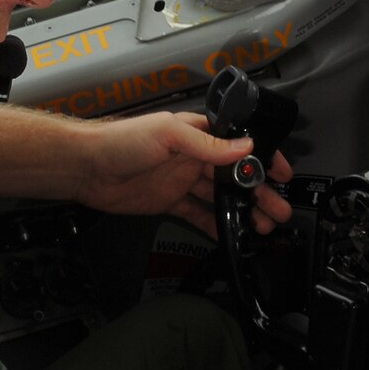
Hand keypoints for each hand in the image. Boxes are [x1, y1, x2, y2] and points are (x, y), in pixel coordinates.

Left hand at [79, 110, 292, 240]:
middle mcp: (193, 157)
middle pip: (234, 177)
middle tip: (278, 210)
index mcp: (197, 134)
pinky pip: (198, 215)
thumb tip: (242, 148)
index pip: (238, 146)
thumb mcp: (168, 136)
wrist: (87, 167)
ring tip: (260, 226)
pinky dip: (215, 225)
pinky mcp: (170, 202)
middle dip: (259, 193)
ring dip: (242, 211)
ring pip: (220, 197)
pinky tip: (230, 235)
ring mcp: (182, 181)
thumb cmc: (120, 141)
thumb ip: (207, 144)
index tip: (281, 173)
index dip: (262, 159)